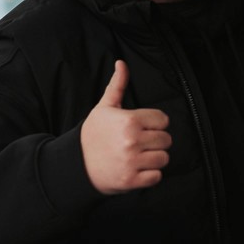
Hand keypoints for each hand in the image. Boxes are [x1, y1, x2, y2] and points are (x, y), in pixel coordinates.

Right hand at [80, 60, 170, 194]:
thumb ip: (117, 85)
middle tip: (141, 143)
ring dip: (154, 158)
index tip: (144, 127)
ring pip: (163, 158)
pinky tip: (138, 168)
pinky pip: (157, 177)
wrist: (76, 164)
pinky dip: (150, 175)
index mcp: (129, 120)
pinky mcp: (131, 180)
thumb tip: (121, 63)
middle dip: (156, 141)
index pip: (163, 120)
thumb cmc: (93, 134)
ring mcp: (132, 162)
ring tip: (140, 156)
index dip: (155, 123)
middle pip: (166, 139)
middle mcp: (132, 141)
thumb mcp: (104, 108)